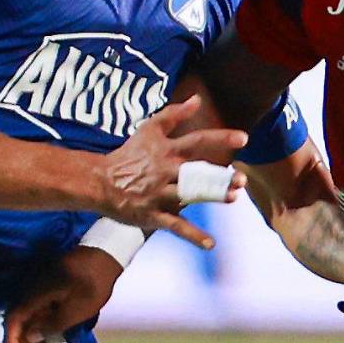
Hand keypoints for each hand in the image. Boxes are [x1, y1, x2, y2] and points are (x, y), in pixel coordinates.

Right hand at [5, 247, 120, 342]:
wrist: (107, 253)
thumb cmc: (94, 282)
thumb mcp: (76, 310)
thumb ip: (51, 325)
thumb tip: (29, 336)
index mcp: (36, 294)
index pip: (15, 319)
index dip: (12, 340)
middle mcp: (34, 290)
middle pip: (22, 321)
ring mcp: (43, 290)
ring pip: (32, 318)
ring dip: (34, 339)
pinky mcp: (53, 290)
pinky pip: (41, 312)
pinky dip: (43, 328)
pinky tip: (49, 342)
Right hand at [99, 95, 247, 248]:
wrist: (99, 181)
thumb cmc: (127, 154)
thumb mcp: (149, 129)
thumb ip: (174, 114)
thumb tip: (197, 99)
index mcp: (166, 151)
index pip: (197, 141)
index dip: (220, 138)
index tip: (244, 138)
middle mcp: (165, 171)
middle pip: (196, 172)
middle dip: (219, 176)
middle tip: (241, 179)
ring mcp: (158, 194)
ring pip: (188, 196)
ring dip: (210, 197)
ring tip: (232, 198)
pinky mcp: (152, 214)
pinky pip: (174, 225)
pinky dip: (192, 235)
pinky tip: (210, 243)